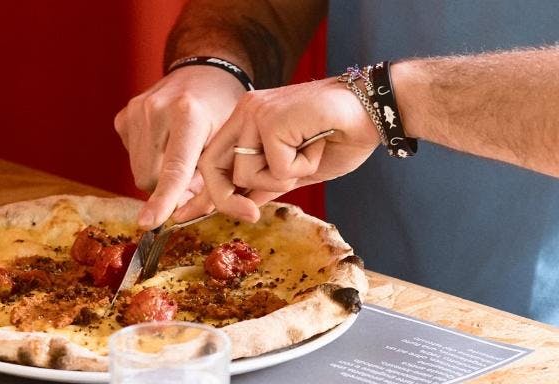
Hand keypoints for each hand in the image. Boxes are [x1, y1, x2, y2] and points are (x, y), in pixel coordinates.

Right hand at [114, 66, 245, 228]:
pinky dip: (150, 160)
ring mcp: (136, 111)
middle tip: (194, 175)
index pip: (174, 168)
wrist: (205, 72)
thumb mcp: (229, 142)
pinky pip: (132, 158)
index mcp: (188, 114)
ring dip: (160, 175)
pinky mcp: (124, 116)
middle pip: (151, 178)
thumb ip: (213, 179)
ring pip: (140, 172)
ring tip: (182, 154)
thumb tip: (186, 212)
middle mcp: (156, 109)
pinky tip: (166, 143)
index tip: (148, 223)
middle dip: (171, 188)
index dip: (163, 199)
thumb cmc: (222, 109)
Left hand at [174, 78, 379, 222]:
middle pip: (213, 167)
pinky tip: (318, 144)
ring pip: (246, 173)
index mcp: (247, 122)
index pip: (213, 160)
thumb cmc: (339, 137)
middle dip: (228, 199)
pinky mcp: (271, 118)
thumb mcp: (296, 171)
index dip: (203, 191)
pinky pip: (276, 168)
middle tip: (252, 215)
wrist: (373, 111)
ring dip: (283, 177)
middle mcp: (245, 113)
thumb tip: (239, 207)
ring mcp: (255, 113)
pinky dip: (302, 167)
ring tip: (308, 153)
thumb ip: (265, 185)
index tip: (185, 216)